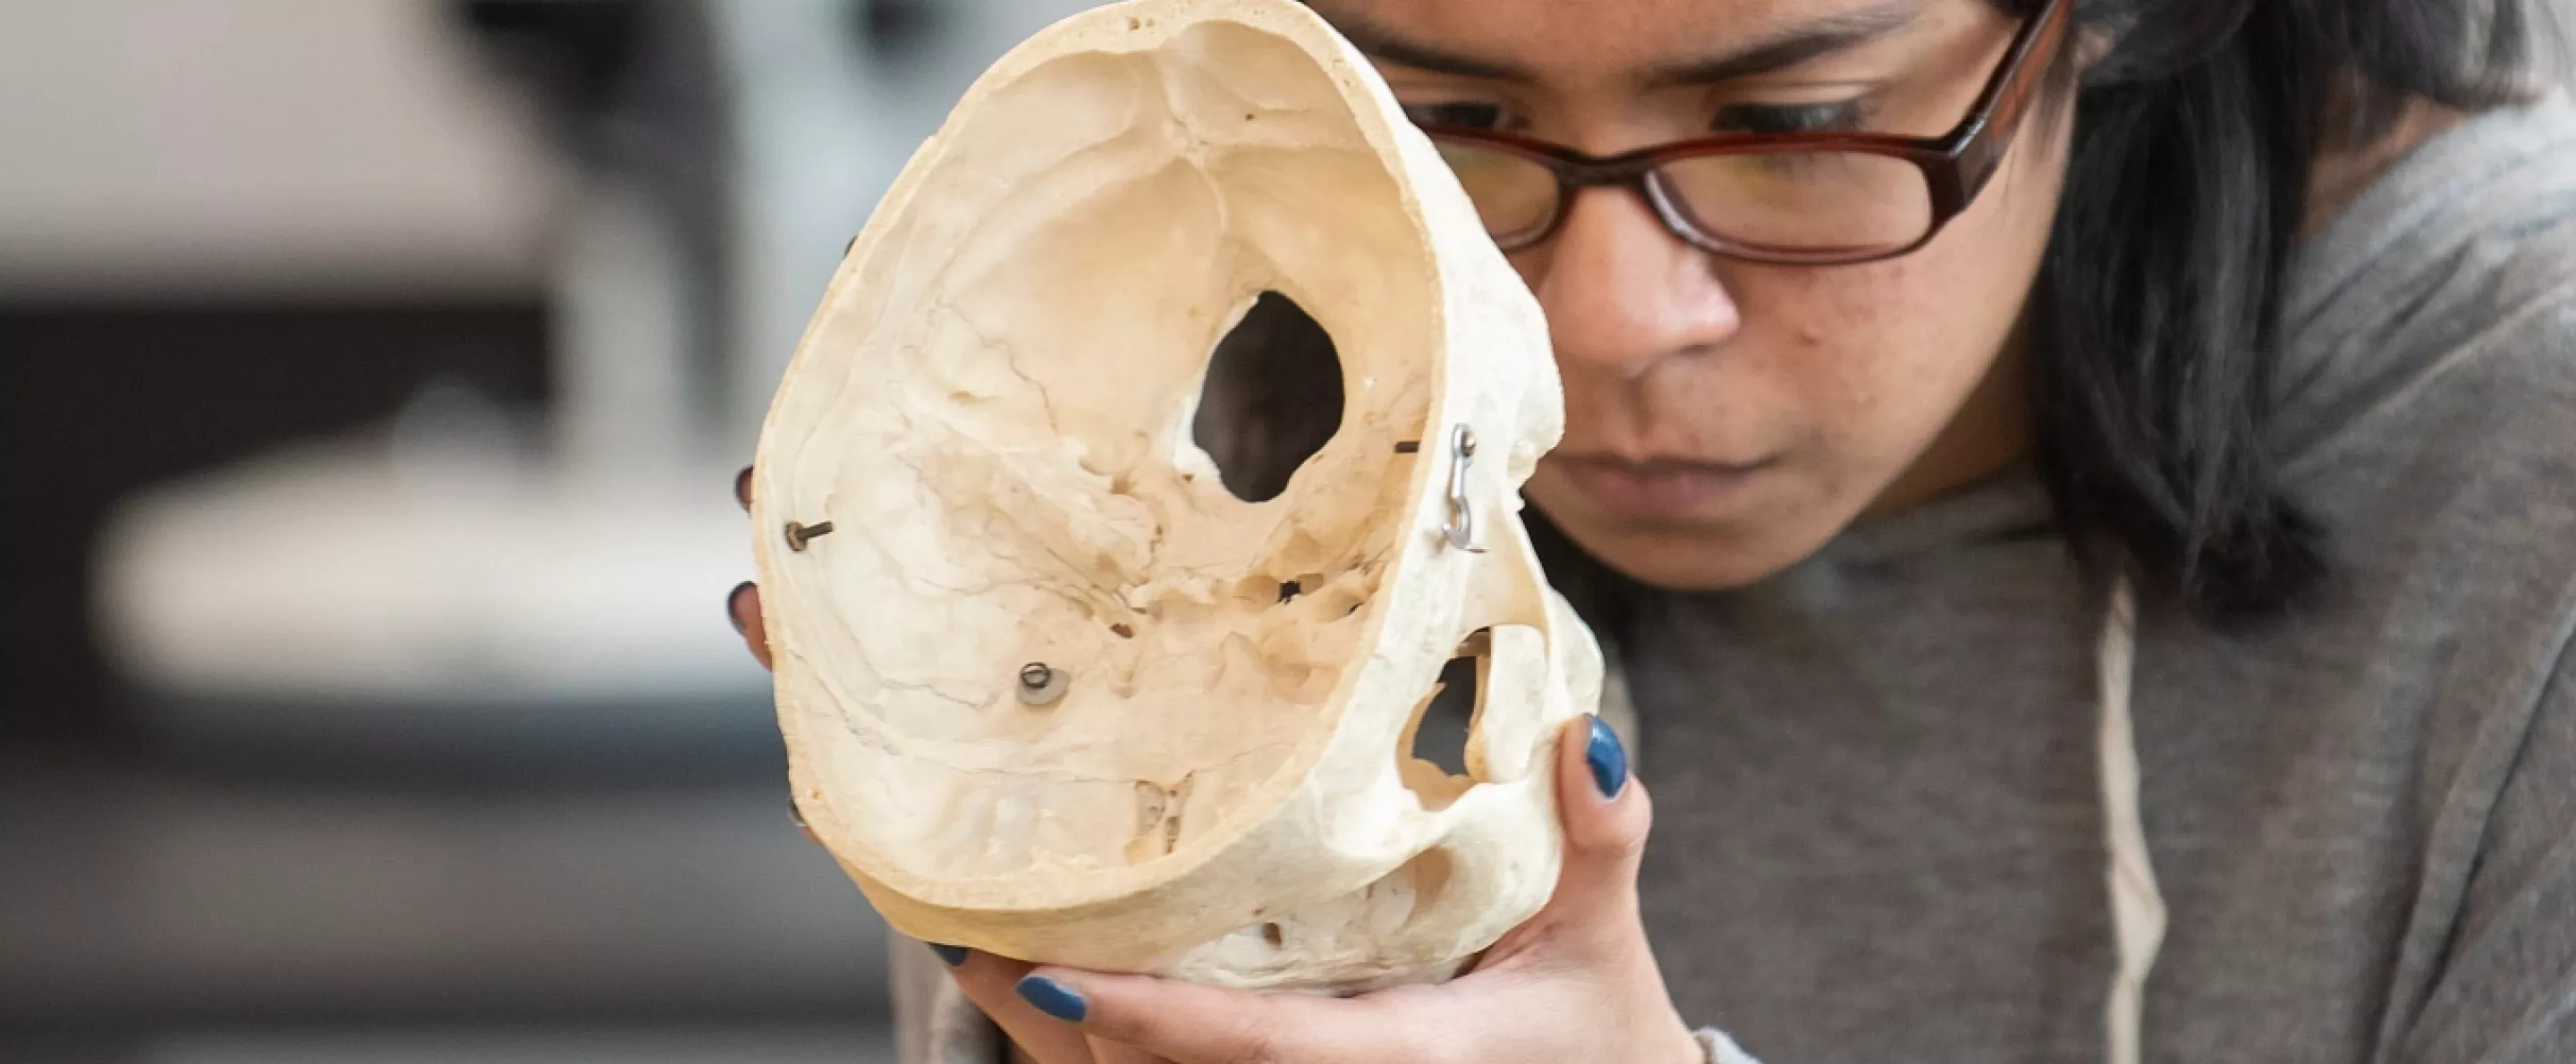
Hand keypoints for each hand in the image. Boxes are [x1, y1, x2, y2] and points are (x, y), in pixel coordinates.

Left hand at [724, 468, 1702, 1063]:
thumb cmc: (1593, 1036)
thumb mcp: (1601, 941)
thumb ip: (1601, 842)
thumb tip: (1583, 739)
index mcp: (1391, 1060)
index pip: (1250, 1048)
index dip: (1149, 1020)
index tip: (1048, 978)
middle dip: (1044, 1010)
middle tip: (949, 921)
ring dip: (1046, 1014)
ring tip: (957, 923)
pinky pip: (1172, 1063)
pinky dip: (1096, 1021)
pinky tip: (1040, 959)